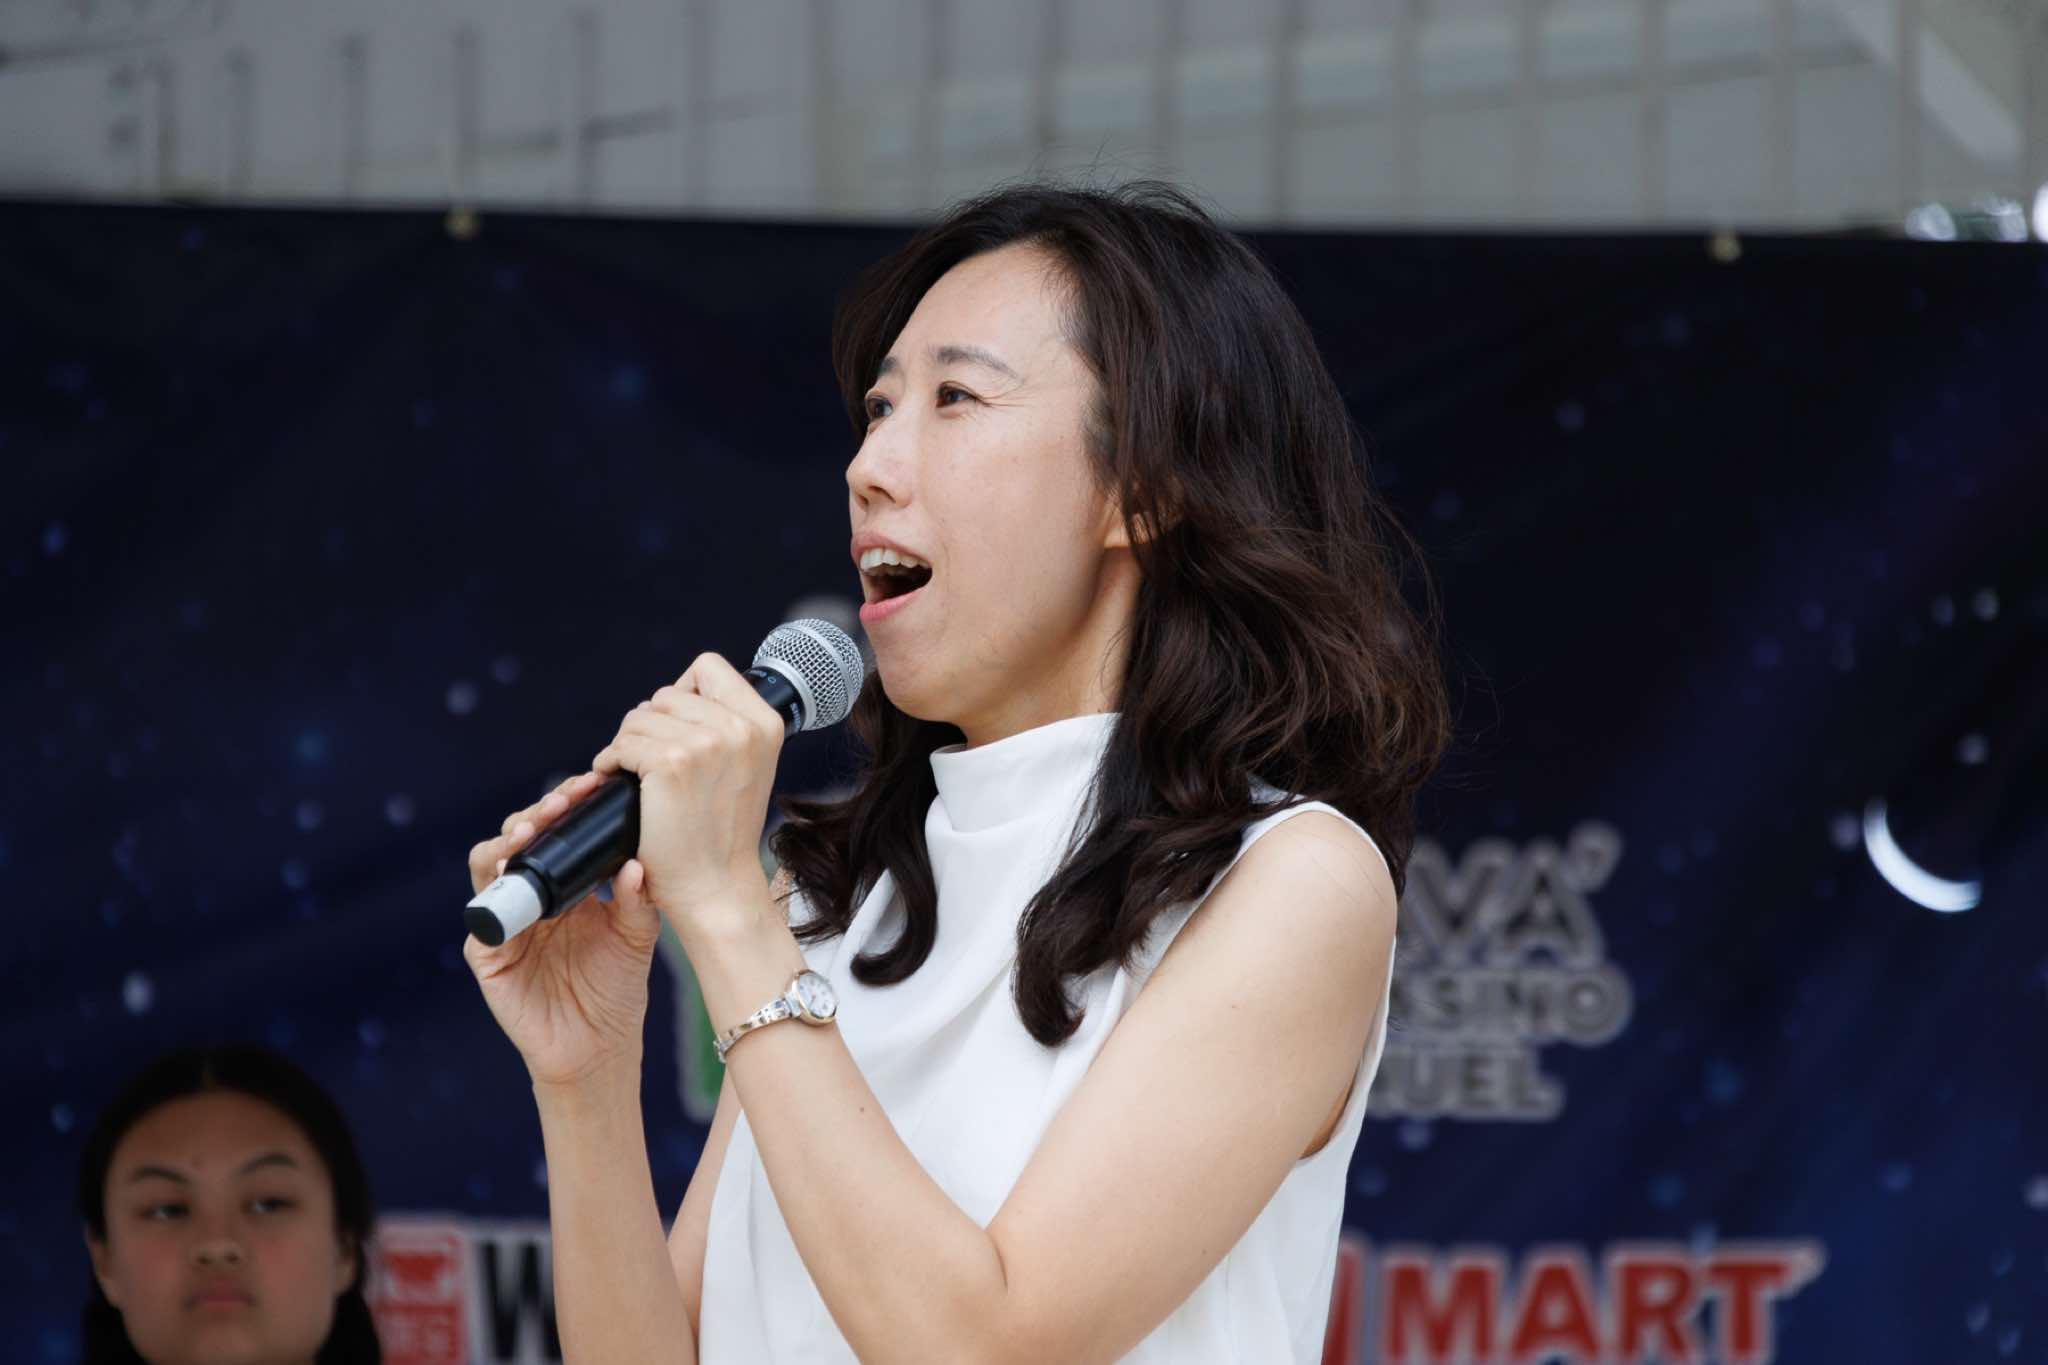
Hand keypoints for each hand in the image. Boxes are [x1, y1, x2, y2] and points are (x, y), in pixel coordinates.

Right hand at [463, 770, 660, 1087]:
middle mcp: (529, 897)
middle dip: (538, 813)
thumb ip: (637, 900)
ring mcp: (504, 923)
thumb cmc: (616, 987)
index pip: (556, 832)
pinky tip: (513, 878)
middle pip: (518, 839)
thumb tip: (636, 864)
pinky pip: (482, 920)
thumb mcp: (636, 937)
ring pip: (488, 866)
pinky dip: (494, 897)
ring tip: (532, 829)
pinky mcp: (488, 955)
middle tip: (564, 800)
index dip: (568, 807)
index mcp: (563, 885)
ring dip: (507, 843)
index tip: (592, 784)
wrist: (599, 1046)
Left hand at [589, 652, 786, 940]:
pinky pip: (622, 743)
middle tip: (651, 762)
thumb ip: (727, 726)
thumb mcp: (745, 767)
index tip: (677, 727)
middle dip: (651, 724)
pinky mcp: (671, 763)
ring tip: (636, 775)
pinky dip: (610, 762)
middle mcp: (741, 727)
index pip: (709, 667)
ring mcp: (707, 743)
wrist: (715, 886)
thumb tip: (679, 693)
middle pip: (667, 692)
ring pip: (639, 716)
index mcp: (765, 722)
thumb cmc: (722, 832)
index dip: (684, 692)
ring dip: (627, 744)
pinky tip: (619, 782)